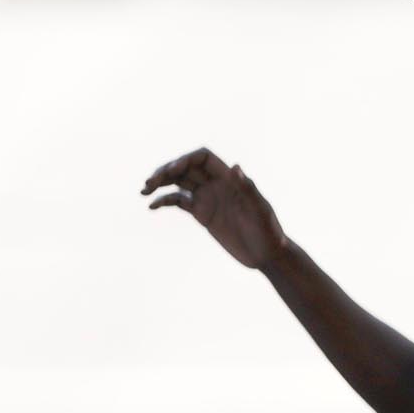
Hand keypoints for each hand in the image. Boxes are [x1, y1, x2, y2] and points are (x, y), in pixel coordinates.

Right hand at [141, 148, 285, 269]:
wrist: (267, 254)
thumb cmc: (269, 231)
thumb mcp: (260, 211)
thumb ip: (248, 189)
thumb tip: (235, 167)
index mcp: (230, 179)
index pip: (202, 158)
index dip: (185, 159)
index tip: (172, 171)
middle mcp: (217, 185)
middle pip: (186, 169)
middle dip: (166, 171)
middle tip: (149, 183)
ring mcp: (208, 199)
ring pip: (179, 183)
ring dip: (160, 183)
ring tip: (144, 190)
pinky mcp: (203, 214)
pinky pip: (179, 202)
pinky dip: (164, 201)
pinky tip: (153, 206)